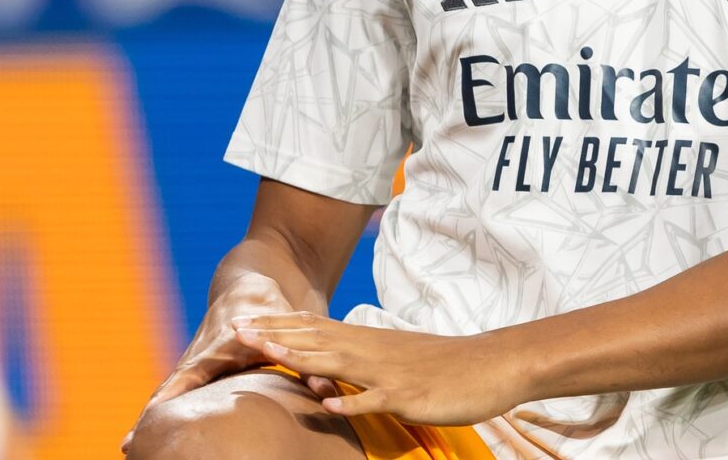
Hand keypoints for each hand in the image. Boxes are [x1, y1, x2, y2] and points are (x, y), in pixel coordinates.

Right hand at [121, 276, 295, 450]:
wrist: (252, 286)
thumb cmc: (271, 308)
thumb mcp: (289, 331)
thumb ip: (308, 365)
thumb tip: (328, 392)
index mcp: (220, 348)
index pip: (193, 374)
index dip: (174, 394)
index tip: (153, 413)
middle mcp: (200, 358)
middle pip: (171, 390)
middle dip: (150, 416)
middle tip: (127, 444)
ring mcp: (195, 366)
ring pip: (168, 394)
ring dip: (149, 418)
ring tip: (127, 447)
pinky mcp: (196, 372)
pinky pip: (176, 393)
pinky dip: (162, 409)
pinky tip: (144, 431)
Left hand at [232, 311, 527, 426]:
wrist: (491, 365)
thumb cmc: (444, 365)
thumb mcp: (396, 359)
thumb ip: (362, 363)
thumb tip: (329, 371)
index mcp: (369, 341)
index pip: (314, 330)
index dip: (278, 327)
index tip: (243, 325)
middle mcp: (374, 351)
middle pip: (316, 340)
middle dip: (276, 335)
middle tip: (237, 330)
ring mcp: (390, 373)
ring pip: (339, 363)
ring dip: (301, 357)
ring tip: (267, 353)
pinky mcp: (409, 396)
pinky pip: (376, 400)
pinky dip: (351, 401)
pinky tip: (326, 403)